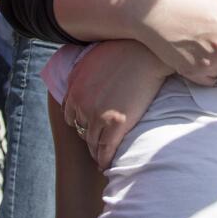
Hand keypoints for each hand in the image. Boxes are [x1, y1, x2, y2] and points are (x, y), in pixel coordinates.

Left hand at [61, 41, 171, 168]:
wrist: (145, 54)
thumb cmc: (123, 52)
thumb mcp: (90, 61)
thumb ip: (79, 76)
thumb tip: (78, 85)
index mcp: (74, 90)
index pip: (70, 116)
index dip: (80, 123)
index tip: (88, 128)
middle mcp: (82, 105)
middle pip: (81, 130)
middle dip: (88, 137)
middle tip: (95, 145)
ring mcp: (99, 116)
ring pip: (92, 142)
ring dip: (96, 152)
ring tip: (101, 157)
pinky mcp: (117, 123)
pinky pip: (107, 149)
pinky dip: (105, 159)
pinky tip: (106, 164)